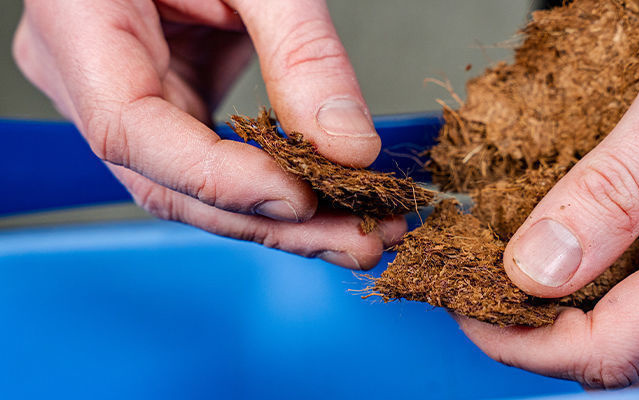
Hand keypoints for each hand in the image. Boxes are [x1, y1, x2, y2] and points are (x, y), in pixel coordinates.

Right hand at [13, 0, 405, 268]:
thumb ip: (301, 52)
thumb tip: (350, 148)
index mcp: (78, 22)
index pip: (132, 131)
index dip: (219, 178)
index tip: (303, 199)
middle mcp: (86, 76)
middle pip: (172, 182)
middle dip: (273, 222)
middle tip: (360, 240)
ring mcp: (122, 95)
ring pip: (196, 187)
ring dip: (283, 219)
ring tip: (360, 234)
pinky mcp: (165, 100)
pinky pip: (212, 161)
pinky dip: (274, 186)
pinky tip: (330, 204)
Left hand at [456, 0, 638, 387]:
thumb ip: (615, 184)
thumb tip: (537, 268)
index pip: (615, 347)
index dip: (525, 341)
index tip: (469, 304)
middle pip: (631, 357)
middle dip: (542, 337)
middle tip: (483, 290)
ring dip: (576, 316)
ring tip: (519, 269)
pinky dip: (615, 291)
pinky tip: (582, 250)